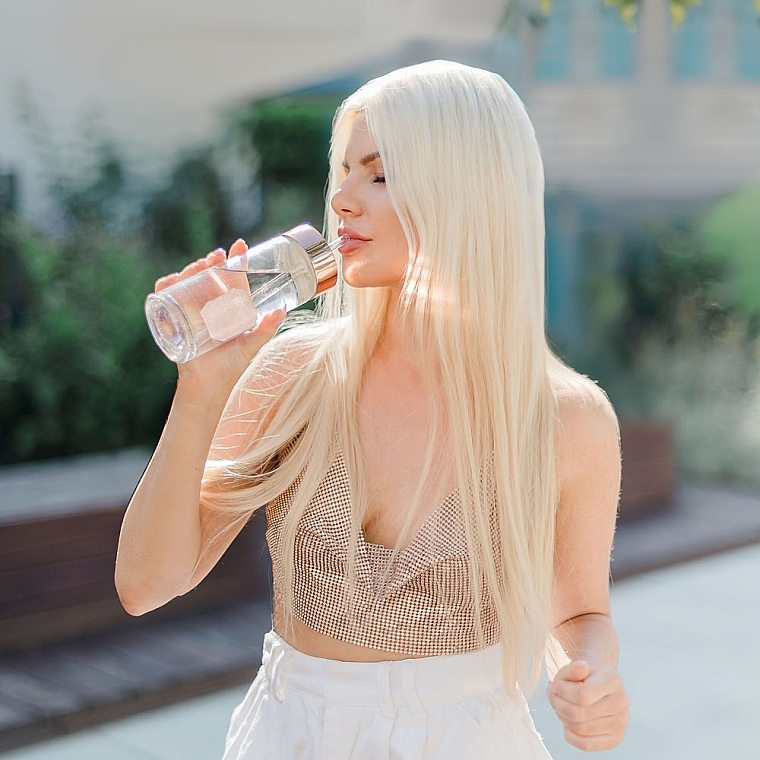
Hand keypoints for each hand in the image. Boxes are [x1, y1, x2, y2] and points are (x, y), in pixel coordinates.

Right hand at [155, 239, 285, 406]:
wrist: (208, 387)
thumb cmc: (231, 367)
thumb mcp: (251, 345)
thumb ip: (266, 328)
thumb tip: (282, 310)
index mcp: (228, 308)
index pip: (232, 279)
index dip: (236, 261)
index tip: (240, 244)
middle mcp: (209, 306)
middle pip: (208, 276)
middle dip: (211, 262)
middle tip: (217, 256)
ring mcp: (190, 311)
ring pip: (187, 282)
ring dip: (191, 269)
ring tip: (201, 266)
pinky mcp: (174, 320)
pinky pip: (165, 297)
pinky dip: (165, 286)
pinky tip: (171, 280)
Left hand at [546, 660, 628, 751]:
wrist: (597, 683)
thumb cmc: (583, 676)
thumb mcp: (574, 666)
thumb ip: (573, 668)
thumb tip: (581, 667)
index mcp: (612, 680)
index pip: (582, 694)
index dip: (561, 692)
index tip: (554, 686)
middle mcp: (621, 701)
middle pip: (579, 714)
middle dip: (559, 705)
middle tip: (553, 696)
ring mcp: (620, 722)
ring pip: (581, 729)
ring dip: (563, 718)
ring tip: (561, 706)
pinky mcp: (615, 738)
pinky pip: (586, 745)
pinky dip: (570, 735)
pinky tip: (568, 722)